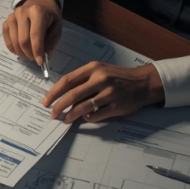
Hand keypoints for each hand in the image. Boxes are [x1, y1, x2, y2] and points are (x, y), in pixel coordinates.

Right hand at [2, 0, 61, 64]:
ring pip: (15, 43)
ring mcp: (11, 17)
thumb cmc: (49, 16)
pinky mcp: (6, 23)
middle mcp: (21, 12)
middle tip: (36, 58)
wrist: (39, 3)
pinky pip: (8, 41)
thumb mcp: (57, 26)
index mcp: (37, 11)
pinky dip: (14, 50)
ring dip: (22, 53)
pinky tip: (22, 50)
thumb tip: (44, 55)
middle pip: (23, 41)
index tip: (40, 62)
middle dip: (30, 54)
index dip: (37, 50)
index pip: (35, 35)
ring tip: (30, 55)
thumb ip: (51, 41)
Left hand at [43, 62, 164, 123]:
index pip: (68, 80)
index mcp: (94, 69)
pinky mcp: (116, 107)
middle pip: (72, 95)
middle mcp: (101, 79)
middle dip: (59, 106)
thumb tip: (63, 95)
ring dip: (71, 116)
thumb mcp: (100, 71)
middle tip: (52, 113)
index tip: (46, 101)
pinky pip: (96, 115)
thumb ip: (83, 80)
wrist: (143, 83)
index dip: (54, 92)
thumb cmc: (118, 77)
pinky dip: (87, 118)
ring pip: (83, 107)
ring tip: (65, 119)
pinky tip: (85, 118)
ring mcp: (109, 93)